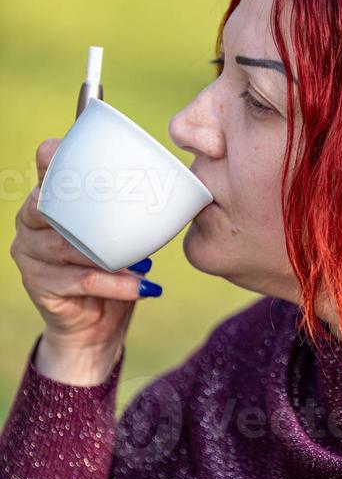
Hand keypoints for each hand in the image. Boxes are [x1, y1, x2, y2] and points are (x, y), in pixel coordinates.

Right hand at [10, 139, 161, 383]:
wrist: (94, 325)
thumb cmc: (110, 267)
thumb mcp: (118, 232)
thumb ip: (128, 208)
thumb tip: (174, 189)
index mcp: (47, 197)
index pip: (46, 167)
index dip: (56, 157)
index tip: (83, 153)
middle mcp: (30, 221)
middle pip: (49, 204)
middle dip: (85, 207)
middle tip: (120, 214)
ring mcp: (29, 253)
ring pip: (68, 245)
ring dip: (110, 254)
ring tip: (145, 261)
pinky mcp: (38, 283)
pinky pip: (82, 279)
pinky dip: (116, 283)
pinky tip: (143, 285)